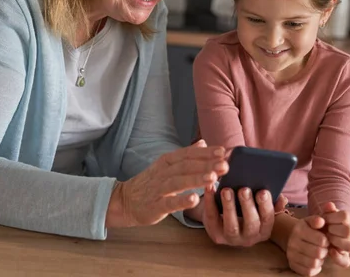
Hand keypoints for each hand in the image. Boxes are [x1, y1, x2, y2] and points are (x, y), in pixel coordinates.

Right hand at [106, 140, 227, 227]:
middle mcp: (163, 172)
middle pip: (186, 166)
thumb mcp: (167, 165)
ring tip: (213, 178)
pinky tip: (194, 200)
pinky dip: (181, 201)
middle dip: (206, 165)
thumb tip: (203, 142)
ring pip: (178, 182)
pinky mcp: (154, 206)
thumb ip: (186, 155)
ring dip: (196, 179)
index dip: (206, 153)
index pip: (188, 154)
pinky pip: (169, 203)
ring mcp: (158, 189)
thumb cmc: (151, 183)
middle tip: (225, 165)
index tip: (223, 151)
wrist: (125, 201)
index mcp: (167, 161)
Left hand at [201, 184, 286, 246]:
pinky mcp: (215, 234)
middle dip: (248, 206)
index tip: (262, 191)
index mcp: (263, 230)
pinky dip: (210, 201)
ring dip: (229, 207)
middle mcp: (249, 238)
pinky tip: (210, 188)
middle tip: (244, 189)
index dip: (266, 206)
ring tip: (227, 190)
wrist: (222, 218)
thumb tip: (282, 199)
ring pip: (232, 225)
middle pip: (251, 224)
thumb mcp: (258, 207)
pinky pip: (212, 217)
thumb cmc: (244, 209)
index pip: (268, 219)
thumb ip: (271, 202)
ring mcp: (231, 238)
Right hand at [286, 215, 329, 276]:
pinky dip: (315, 268)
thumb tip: (321, 221)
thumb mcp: (310, 221)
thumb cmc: (306, 229)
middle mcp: (293, 243)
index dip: (327, 241)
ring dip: (320, 260)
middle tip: (323, 248)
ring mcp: (291, 255)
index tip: (325, 240)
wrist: (291, 236)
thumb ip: (317, 220)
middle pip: (318, 253)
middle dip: (324, 251)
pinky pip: (309, 272)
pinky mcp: (292, 265)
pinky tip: (314, 260)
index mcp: (299, 230)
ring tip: (319, 254)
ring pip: (314, 263)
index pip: (321, 240)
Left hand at [321, 202, 349, 267]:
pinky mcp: (344, 257)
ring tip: (327, 239)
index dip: (333, 217)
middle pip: (349, 231)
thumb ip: (328, 210)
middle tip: (326, 229)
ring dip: (337, 242)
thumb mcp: (326, 214)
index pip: (345, 216)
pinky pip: (345, 261)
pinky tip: (330, 251)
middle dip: (334, 230)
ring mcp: (348, 245)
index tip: (325, 219)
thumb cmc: (325, 222)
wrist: (322, 232)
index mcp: (348, 219)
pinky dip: (338, 257)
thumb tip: (329, 205)